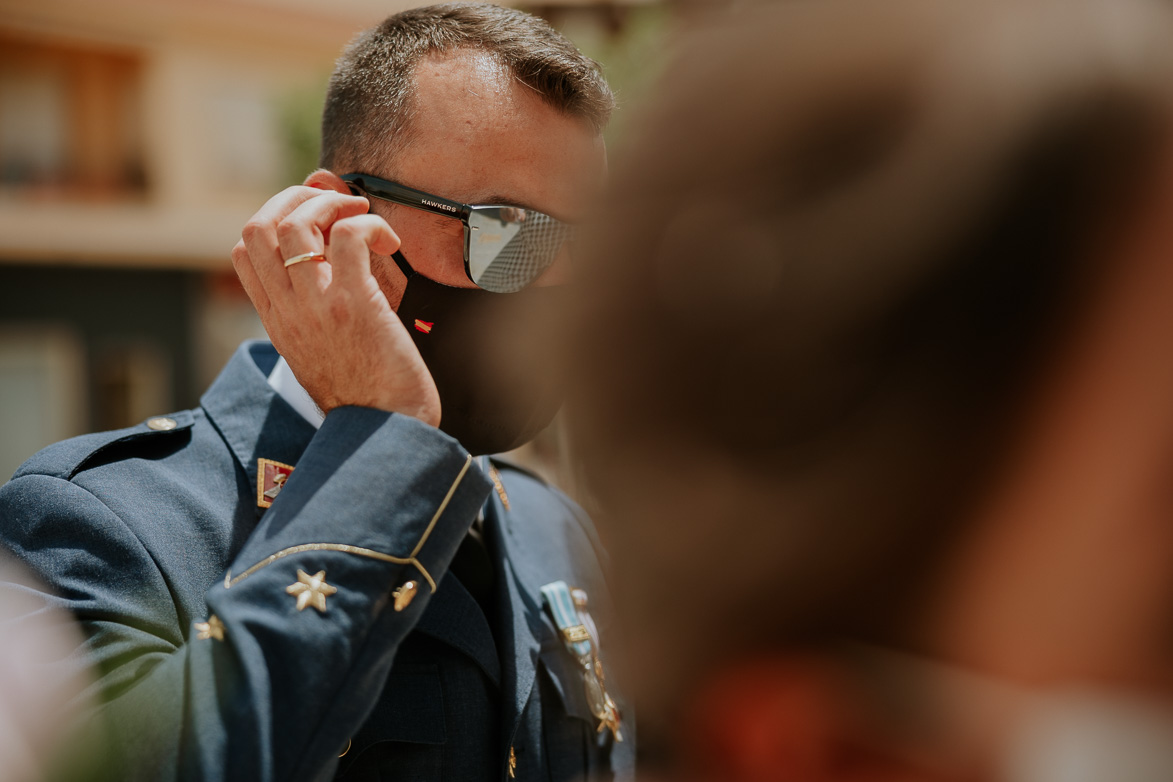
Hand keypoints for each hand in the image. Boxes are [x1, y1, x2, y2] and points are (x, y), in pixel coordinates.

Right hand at [231, 186, 440, 426]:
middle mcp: (288, 310)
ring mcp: (318, 306)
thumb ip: (313, 313)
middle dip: (297, 198)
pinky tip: (388, 242)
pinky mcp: (356, 304)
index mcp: (277, 320)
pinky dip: (368, 224)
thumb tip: (328, 269)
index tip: (312, 219)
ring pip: (295, 224)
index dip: (274, 217)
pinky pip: (349, 237)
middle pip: (257, 226)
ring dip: (331, 204)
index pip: (243, 249)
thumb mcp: (319, 354)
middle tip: (336, 206)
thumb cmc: (367, 395)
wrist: (387, 433)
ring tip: (361, 216)